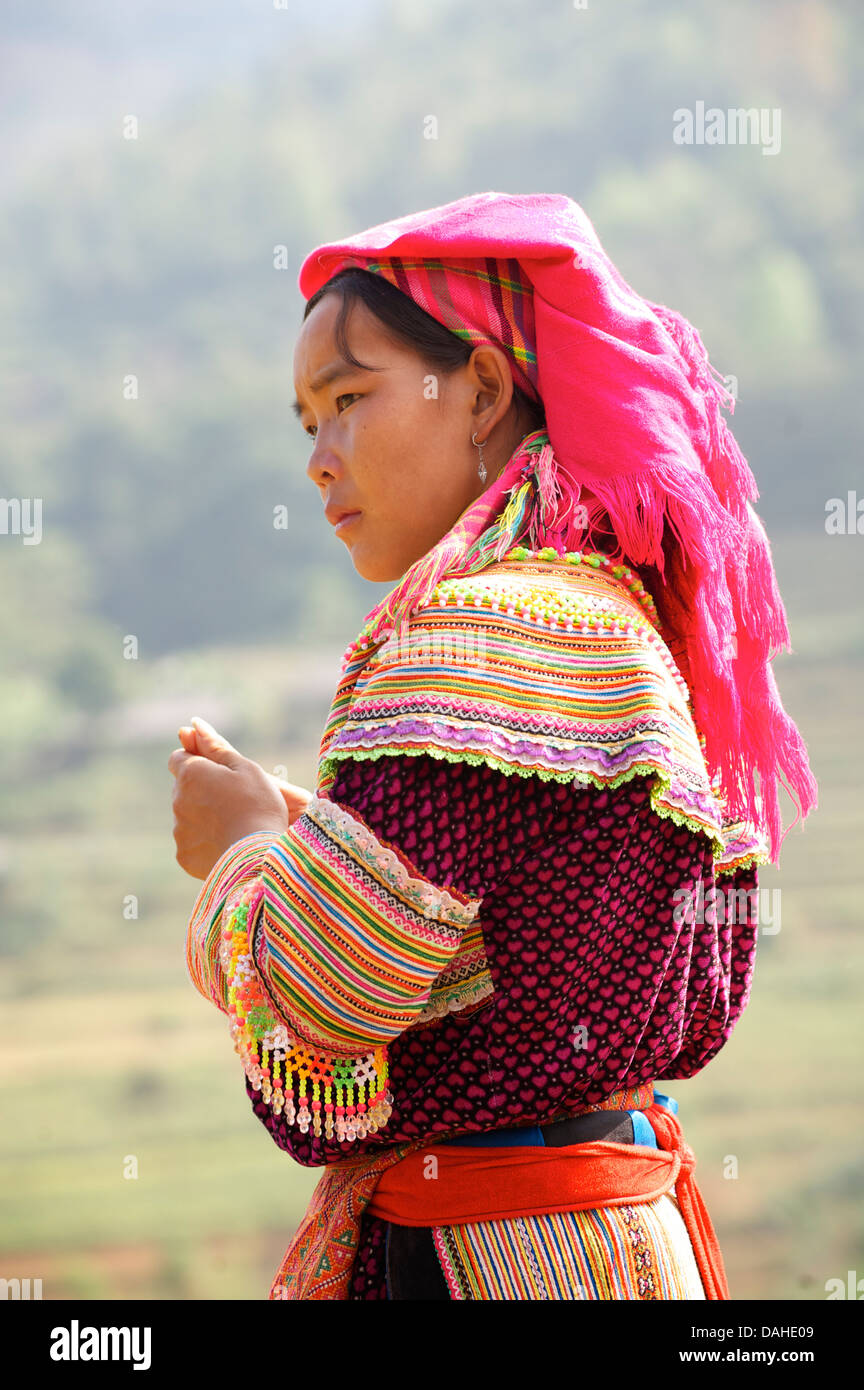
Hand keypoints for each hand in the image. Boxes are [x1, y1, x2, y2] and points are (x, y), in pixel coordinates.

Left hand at [169, 716, 290, 879]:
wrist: (259, 855)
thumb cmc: (258, 805)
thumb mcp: (244, 768)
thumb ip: (215, 746)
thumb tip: (193, 724)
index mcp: (191, 773)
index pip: (179, 758)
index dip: (197, 761)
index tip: (217, 771)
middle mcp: (178, 799)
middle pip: (183, 788)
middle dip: (201, 789)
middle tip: (234, 799)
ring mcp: (179, 830)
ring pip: (186, 816)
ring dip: (203, 815)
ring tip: (233, 823)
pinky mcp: (184, 855)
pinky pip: (190, 842)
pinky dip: (204, 840)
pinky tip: (227, 842)